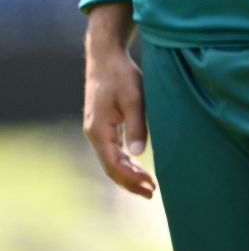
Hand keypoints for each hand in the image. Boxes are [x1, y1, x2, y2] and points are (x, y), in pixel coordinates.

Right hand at [81, 6, 154, 198]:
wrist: (105, 58)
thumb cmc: (121, 75)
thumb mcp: (134, 98)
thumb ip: (136, 126)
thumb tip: (138, 154)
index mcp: (99, 130)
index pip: (113, 164)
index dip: (131, 178)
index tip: (150, 187)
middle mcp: (94, 134)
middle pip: (110, 167)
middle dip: (130, 182)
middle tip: (151, 193)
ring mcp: (97, 130)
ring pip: (110, 160)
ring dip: (128, 174)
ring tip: (147, 185)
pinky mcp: (102, 125)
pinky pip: (111, 151)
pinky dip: (124, 162)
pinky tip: (137, 166)